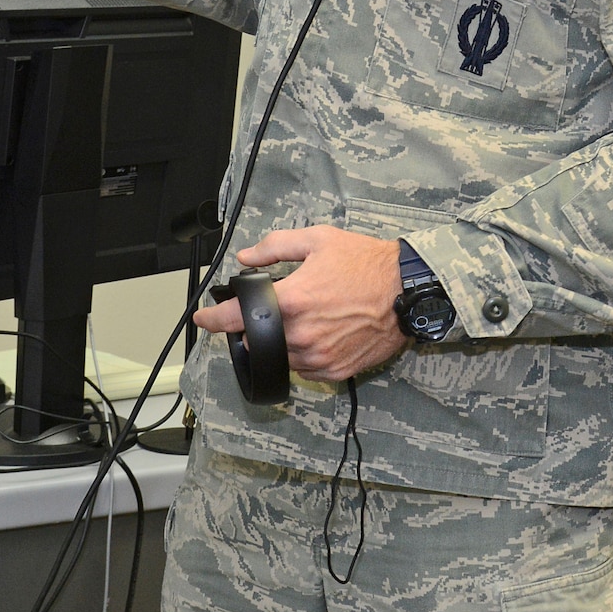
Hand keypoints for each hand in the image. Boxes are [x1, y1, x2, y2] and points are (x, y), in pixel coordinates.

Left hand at [191, 226, 406, 380]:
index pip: (235, 318)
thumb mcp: (319, 240)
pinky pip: (306, 369)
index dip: (212, 319)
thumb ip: (276, 246)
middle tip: (275, 312)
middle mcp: (301, 334)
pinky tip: (322, 334)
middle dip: (256, 328)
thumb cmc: (368, 264)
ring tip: (306, 320)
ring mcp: (318, 357)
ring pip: (282, 357)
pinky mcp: (336, 371)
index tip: (203, 318)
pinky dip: (305, 355)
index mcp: (292, 301)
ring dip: (282, 343)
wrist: (408, 290)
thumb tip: (246, 257)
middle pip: (257, 341)